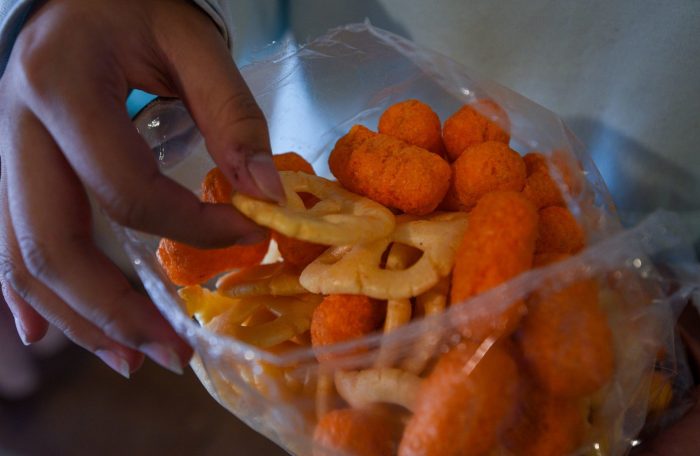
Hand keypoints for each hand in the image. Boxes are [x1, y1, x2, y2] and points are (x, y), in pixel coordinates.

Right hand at [0, 0, 283, 376]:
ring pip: (22, 260)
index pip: (126, 190)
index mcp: (61, 90)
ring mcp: (3, 156)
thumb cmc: (137, 8)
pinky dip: (29, 297)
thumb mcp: (194, 45)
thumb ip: (233, 116)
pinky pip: (5, 246)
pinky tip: (49, 335)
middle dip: (116, 311)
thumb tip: (267, 194)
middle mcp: (15, 130)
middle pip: (52, 245)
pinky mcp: (10, 172)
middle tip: (174, 353)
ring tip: (132, 358)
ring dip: (78, 320)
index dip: (192, 228)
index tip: (248, 235)